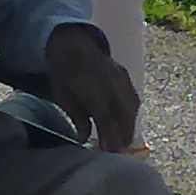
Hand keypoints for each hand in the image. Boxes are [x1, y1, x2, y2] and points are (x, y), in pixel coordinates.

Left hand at [39, 26, 141, 149]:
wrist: (74, 42)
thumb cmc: (63, 72)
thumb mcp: (62, 94)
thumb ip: (76, 116)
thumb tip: (83, 140)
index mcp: (89, 84)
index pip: (105, 115)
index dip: (110, 134)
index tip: (110, 151)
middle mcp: (108, 79)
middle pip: (123, 112)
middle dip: (123, 134)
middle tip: (119, 152)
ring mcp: (119, 75)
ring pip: (131, 105)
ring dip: (130, 125)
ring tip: (124, 142)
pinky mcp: (125, 74)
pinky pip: (133, 97)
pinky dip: (132, 113)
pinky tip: (128, 124)